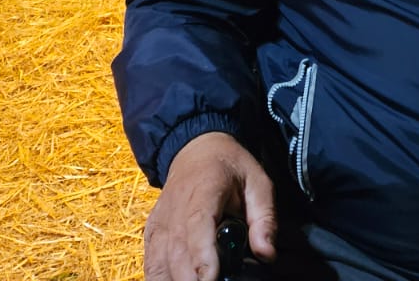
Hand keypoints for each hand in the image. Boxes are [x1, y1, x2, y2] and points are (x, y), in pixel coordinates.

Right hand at [145, 132, 275, 280]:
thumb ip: (265, 218)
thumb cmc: (230, 167)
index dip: (203, 258)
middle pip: (177, 255)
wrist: (197, 149)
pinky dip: (161, 280)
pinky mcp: (152, 234)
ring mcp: (160, 224)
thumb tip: (267, 254)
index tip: (211, 279)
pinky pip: (151, 265)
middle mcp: (175, 211)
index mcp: (202, 194)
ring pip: (160, 264)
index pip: (198, 228)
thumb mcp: (258, 183)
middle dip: (193, 280)